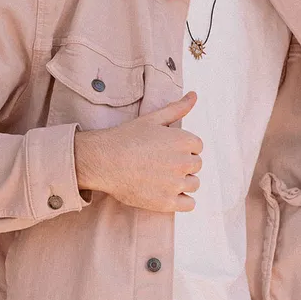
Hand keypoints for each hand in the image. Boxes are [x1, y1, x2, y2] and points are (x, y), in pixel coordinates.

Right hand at [73, 91, 201, 212]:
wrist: (103, 161)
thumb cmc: (126, 138)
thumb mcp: (153, 119)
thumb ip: (177, 108)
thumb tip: (194, 95)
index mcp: (184, 140)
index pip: (197, 146)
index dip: (182, 148)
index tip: (165, 150)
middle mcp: (184, 162)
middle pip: (196, 165)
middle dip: (183, 164)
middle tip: (160, 163)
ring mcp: (176, 183)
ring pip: (194, 184)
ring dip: (183, 182)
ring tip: (161, 177)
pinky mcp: (167, 202)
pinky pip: (189, 204)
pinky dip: (183, 200)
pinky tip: (167, 193)